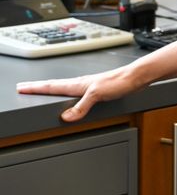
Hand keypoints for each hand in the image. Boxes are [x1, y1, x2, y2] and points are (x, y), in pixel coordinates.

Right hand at [16, 66, 137, 121]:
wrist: (136, 77)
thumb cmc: (120, 81)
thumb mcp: (98, 94)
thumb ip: (82, 106)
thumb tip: (66, 117)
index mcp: (79, 84)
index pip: (52, 86)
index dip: (36, 88)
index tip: (22, 88)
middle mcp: (82, 84)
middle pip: (55, 85)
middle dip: (39, 87)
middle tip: (25, 87)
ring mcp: (89, 86)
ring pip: (65, 87)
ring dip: (52, 89)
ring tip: (42, 90)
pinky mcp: (97, 90)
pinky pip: (76, 92)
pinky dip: (68, 94)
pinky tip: (72, 97)